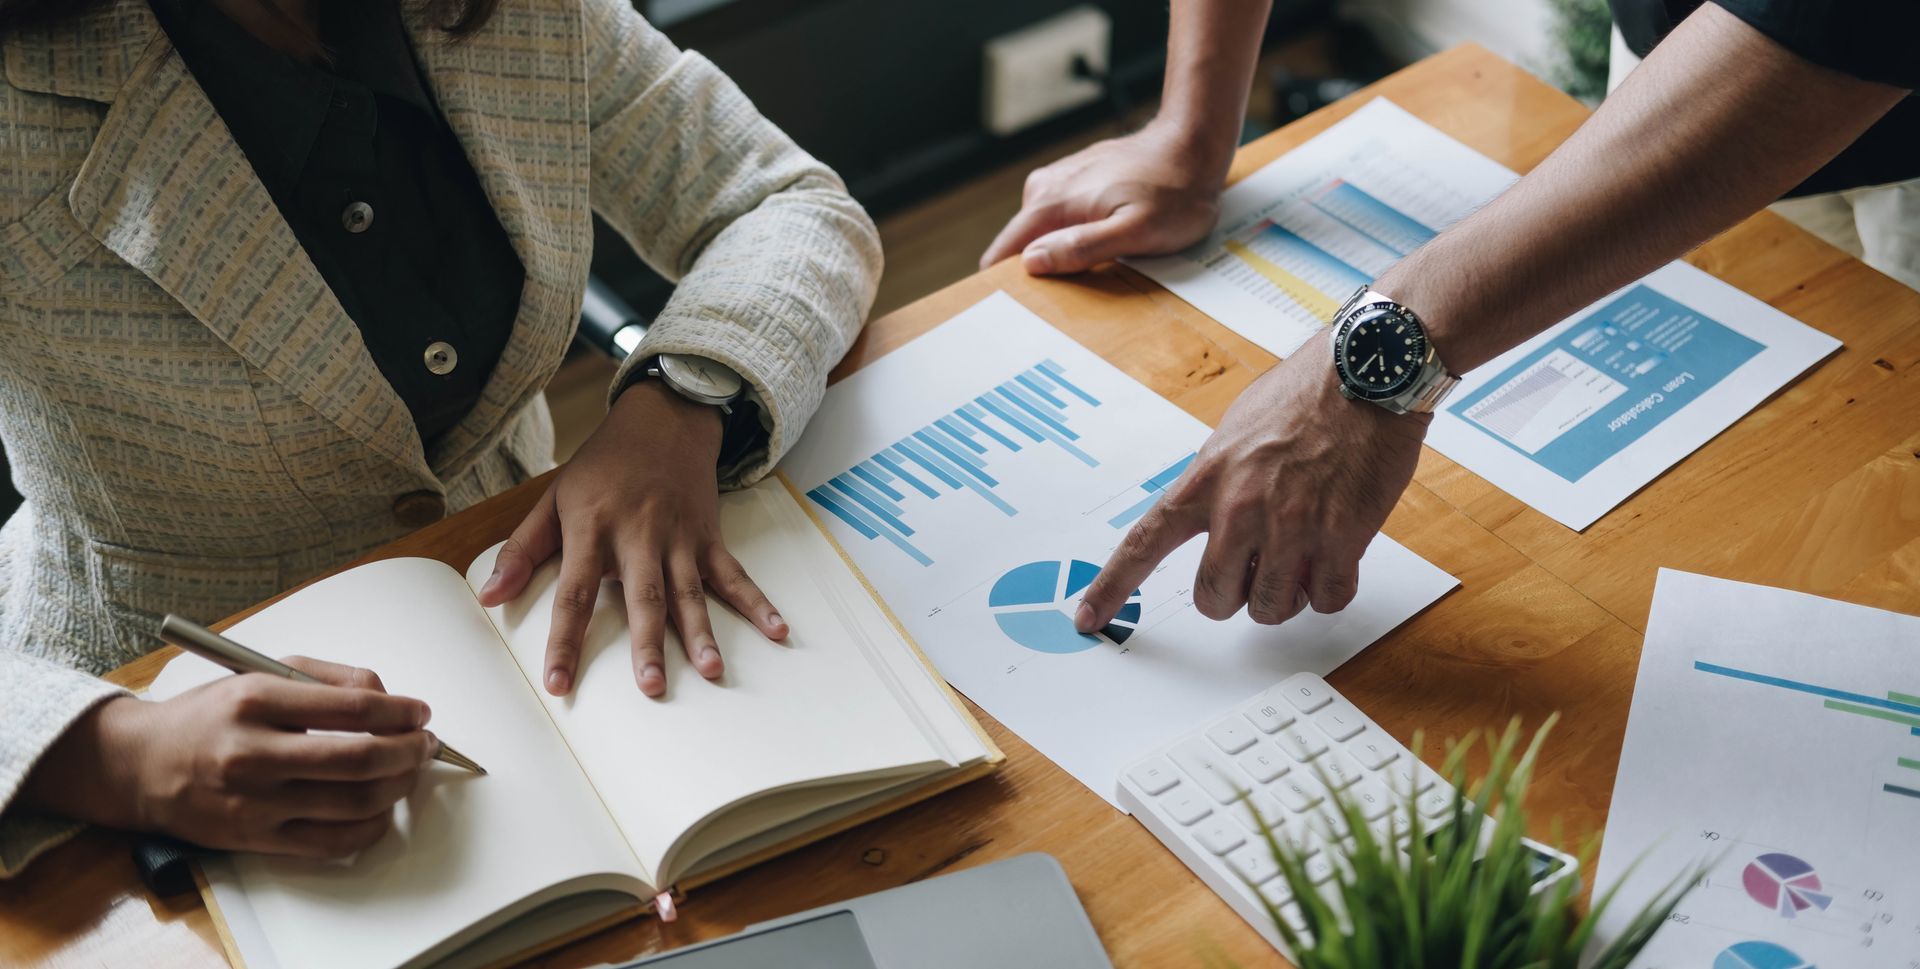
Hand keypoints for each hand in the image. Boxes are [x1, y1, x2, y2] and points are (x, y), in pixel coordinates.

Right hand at [21, 658, 436, 856]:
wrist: (140, 766)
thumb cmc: (210, 717)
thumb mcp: (259, 675)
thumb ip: (327, 679)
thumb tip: (388, 696)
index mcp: (255, 702)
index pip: (351, 707)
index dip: (399, 711)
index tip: (420, 712)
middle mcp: (252, 753)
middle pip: (358, 758)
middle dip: (408, 750)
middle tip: (426, 743)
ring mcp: (253, 803)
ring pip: (352, 802)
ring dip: (398, 787)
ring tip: (409, 771)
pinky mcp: (254, 839)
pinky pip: (331, 842)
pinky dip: (371, 827)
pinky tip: (383, 809)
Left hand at [477, 380, 786, 698]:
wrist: (662, 418)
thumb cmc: (602, 465)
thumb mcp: (554, 498)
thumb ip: (521, 550)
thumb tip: (488, 597)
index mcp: (592, 529)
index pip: (574, 593)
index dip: (565, 641)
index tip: (559, 683)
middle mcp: (638, 536)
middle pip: (643, 598)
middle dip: (648, 644)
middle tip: (651, 686)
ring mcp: (678, 537)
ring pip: (690, 592)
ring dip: (702, 633)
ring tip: (710, 671)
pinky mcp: (707, 537)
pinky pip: (734, 576)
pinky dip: (757, 603)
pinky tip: (776, 629)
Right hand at [980, 119, 1227, 274]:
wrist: (1192, 145)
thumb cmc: (1174, 193)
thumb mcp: (1135, 232)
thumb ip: (1081, 247)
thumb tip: (1031, 263)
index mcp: (1050, 202)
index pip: (1002, 253)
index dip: (1007, 285)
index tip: (1023, 311)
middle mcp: (1044, 189)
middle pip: (1021, 246)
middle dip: (1042, 274)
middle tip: (1079, 293)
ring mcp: (1058, 182)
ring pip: (1041, 234)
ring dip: (1062, 255)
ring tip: (1098, 266)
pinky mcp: (1074, 182)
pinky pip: (1060, 221)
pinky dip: (1075, 237)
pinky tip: (1105, 242)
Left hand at [1076, 343, 1427, 628]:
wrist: (1367, 372)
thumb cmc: (1306, 393)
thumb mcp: (1237, 431)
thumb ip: (1218, 481)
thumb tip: (1213, 519)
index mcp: (1206, 479)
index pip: (1144, 542)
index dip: (1112, 587)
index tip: (1089, 617)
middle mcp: (1241, 508)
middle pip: (1214, 598)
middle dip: (1233, 596)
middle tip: (1254, 573)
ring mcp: (1291, 527)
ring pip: (1270, 608)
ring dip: (1286, 596)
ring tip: (1301, 558)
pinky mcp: (1341, 538)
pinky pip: (1326, 598)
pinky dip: (1329, 590)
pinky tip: (1335, 558)